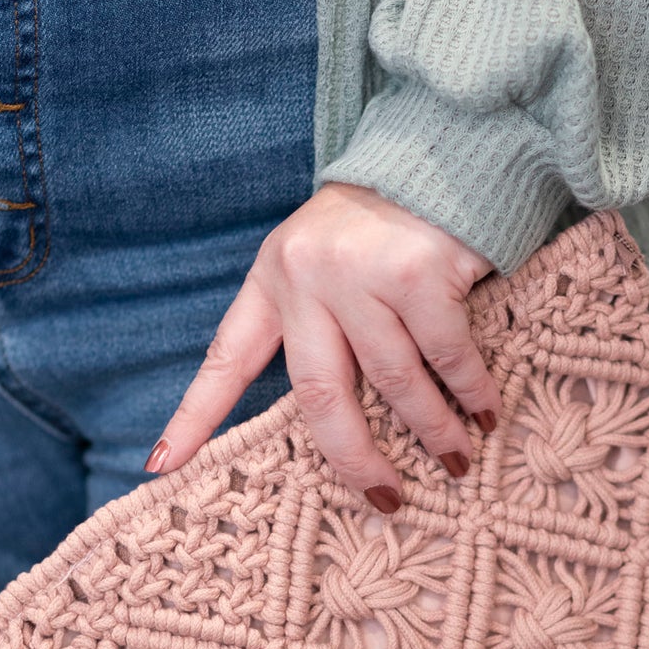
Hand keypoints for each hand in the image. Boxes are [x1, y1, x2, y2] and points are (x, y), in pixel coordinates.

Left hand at [145, 182, 502, 510]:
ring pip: (393, 383)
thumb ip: (319, 326)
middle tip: (384, 498)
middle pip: (318, 396)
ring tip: (456, 460)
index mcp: (273, 280)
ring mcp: (361, 273)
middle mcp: (306, 277)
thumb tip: (338, 423)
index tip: (161, 467)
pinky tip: (487, 413)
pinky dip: (471, 392)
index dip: (194, 417)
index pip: (226, 357)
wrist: (439, 151)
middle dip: (353, 458)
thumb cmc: (384, 223)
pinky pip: (446, 355)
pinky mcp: (418, 271)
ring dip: (432, 432)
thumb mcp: (326, 263)